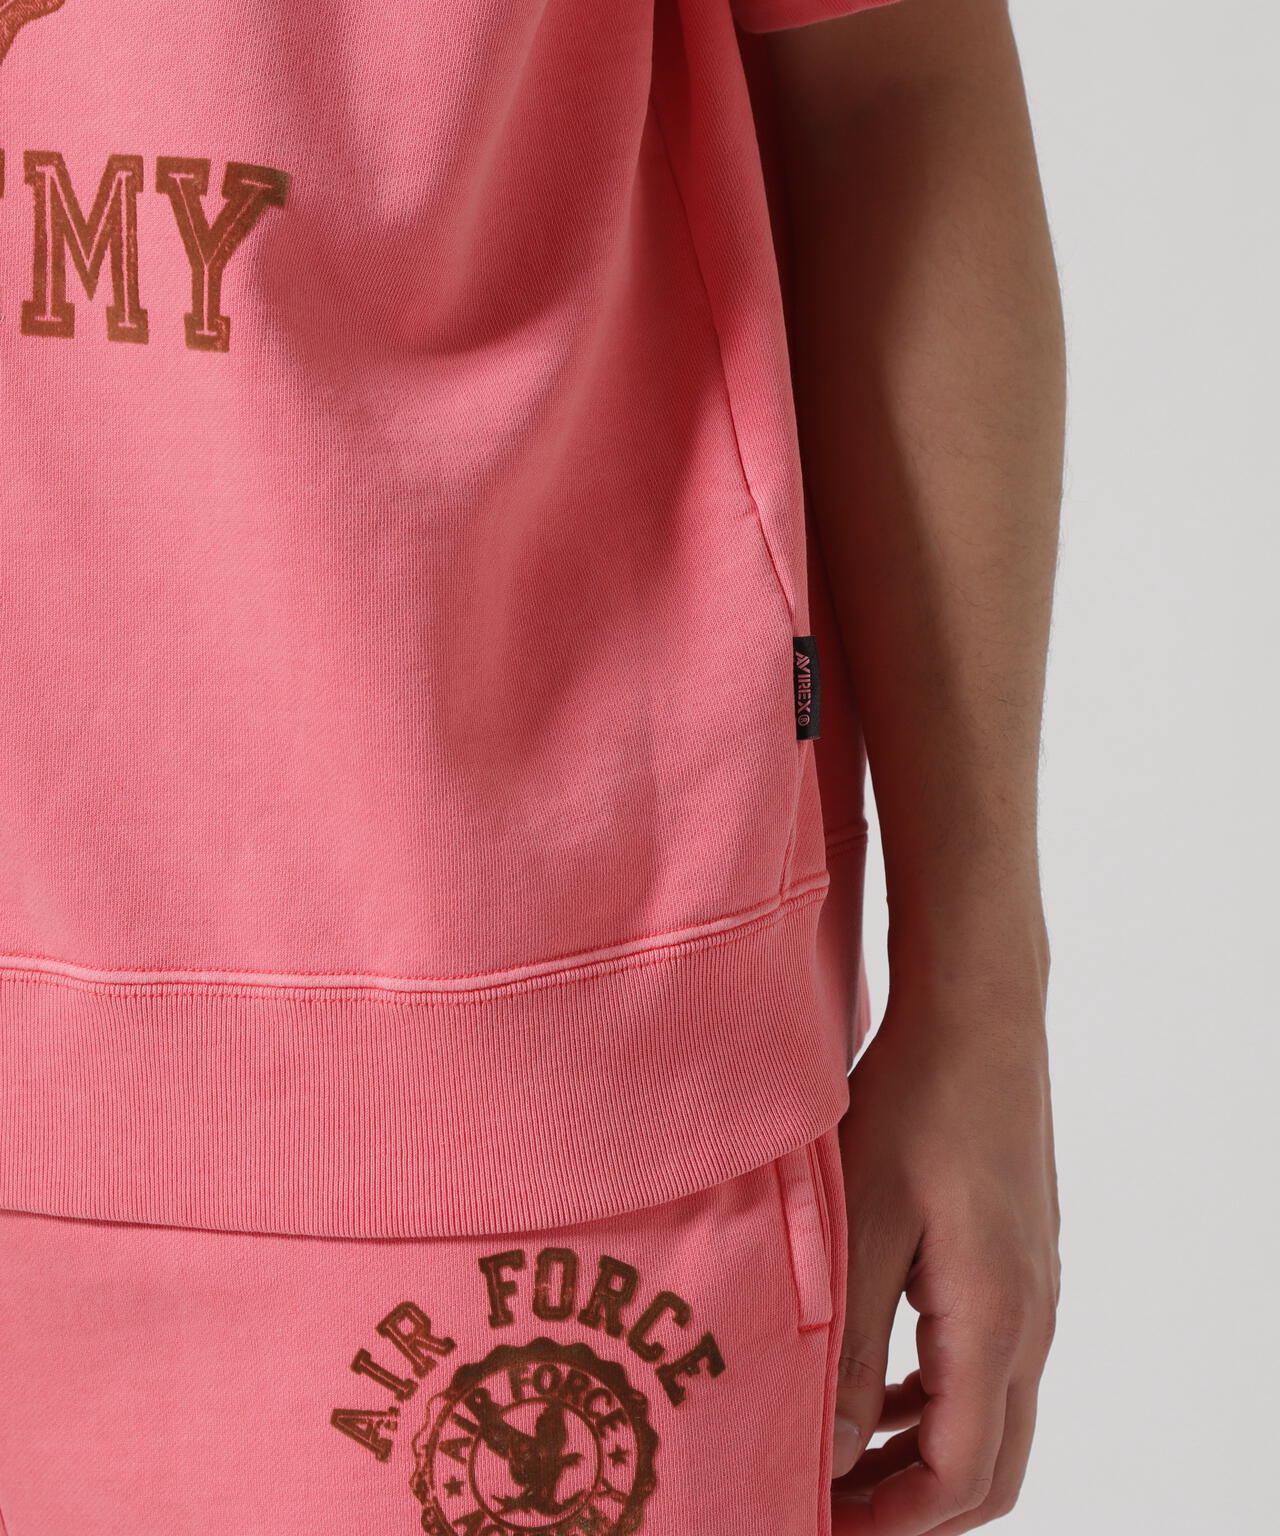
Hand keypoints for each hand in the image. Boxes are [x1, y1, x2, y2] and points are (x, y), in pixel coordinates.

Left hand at [830, 966, 1060, 1533]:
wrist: (979, 1013)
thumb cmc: (918, 1102)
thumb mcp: (864, 1225)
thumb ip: (849, 1346)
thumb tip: (834, 1454)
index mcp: (995, 1322)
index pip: (958, 1478)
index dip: (889, 1523)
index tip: (816, 1525)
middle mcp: (1030, 1318)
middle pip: (988, 1466)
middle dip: (909, 1505)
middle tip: (829, 1509)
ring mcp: (1032, 1288)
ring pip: (990, 1416)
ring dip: (921, 1453)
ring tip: (842, 1458)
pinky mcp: (1015, 1257)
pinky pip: (986, 1361)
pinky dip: (936, 1397)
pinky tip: (882, 1382)